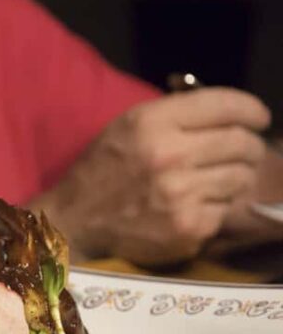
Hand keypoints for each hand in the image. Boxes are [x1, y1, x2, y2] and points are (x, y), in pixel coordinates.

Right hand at [34, 88, 269, 265]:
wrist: (74, 221)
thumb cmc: (101, 171)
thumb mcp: (127, 127)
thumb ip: (173, 114)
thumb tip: (227, 113)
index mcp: (151, 123)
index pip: (225, 105)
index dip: (251, 110)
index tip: (259, 118)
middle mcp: (168, 156)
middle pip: (241, 143)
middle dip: (249, 146)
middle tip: (243, 152)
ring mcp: (180, 195)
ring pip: (241, 178)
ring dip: (234, 178)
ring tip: (213, 181)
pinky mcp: (187, 228)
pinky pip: (224, 211)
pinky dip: (215, 208)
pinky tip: (192, 207)